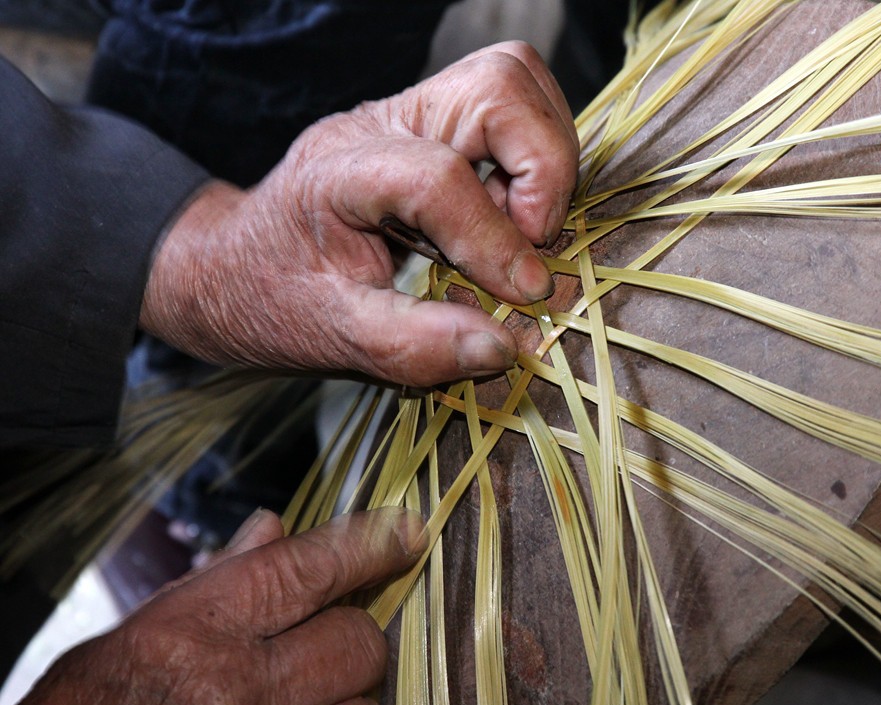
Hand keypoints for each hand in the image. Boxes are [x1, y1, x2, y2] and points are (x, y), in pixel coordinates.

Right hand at [0, 508, 425, 704]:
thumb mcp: (131, 637)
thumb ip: (212, 582)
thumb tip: (274, 528)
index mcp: (200, 629)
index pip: (311, 567)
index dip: (370, 544)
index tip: (407, 533)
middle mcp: (244, 687)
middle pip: (358, 639)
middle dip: (352, 638)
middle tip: (324, 645)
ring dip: (351, 703)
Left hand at [140, 42, 578, 386]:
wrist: (239, 269)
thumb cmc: (275, 300)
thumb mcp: (331, 337)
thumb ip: (411, 346)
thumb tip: (502, 348)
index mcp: (341, 171)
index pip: (437, 176)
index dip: (493, 237)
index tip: (522, 295)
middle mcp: (383, 124)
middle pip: (498, 85)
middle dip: (542, 167)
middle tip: (532, 243)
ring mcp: (414, 115)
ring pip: (517, 83)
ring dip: (545, 157)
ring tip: (520, 231)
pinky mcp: (441, 128)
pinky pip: (517, 112)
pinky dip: (537, 161)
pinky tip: (510, 222)